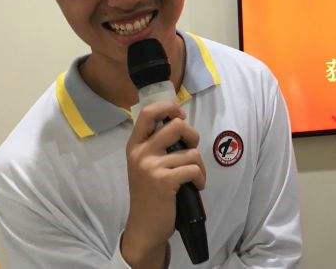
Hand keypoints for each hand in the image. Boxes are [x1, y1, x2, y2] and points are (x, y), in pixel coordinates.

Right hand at [121, 101, 205, 267]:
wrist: (144, 227)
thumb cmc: (149, 193)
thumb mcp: (145, 163)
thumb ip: (156, 143)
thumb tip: (180, 122)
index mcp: (134, 145)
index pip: (147, 112)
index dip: (168, 107)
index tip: (180, 116)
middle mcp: (140, 152)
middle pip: (176, 125)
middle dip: (193, 135)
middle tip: (192, 150)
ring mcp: (151, 166)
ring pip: (191, 152)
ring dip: (200, 165)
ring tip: (195, 176)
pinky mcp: (164, 181)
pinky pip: (194, 169)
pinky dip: (201, 178)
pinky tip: (196, 186)